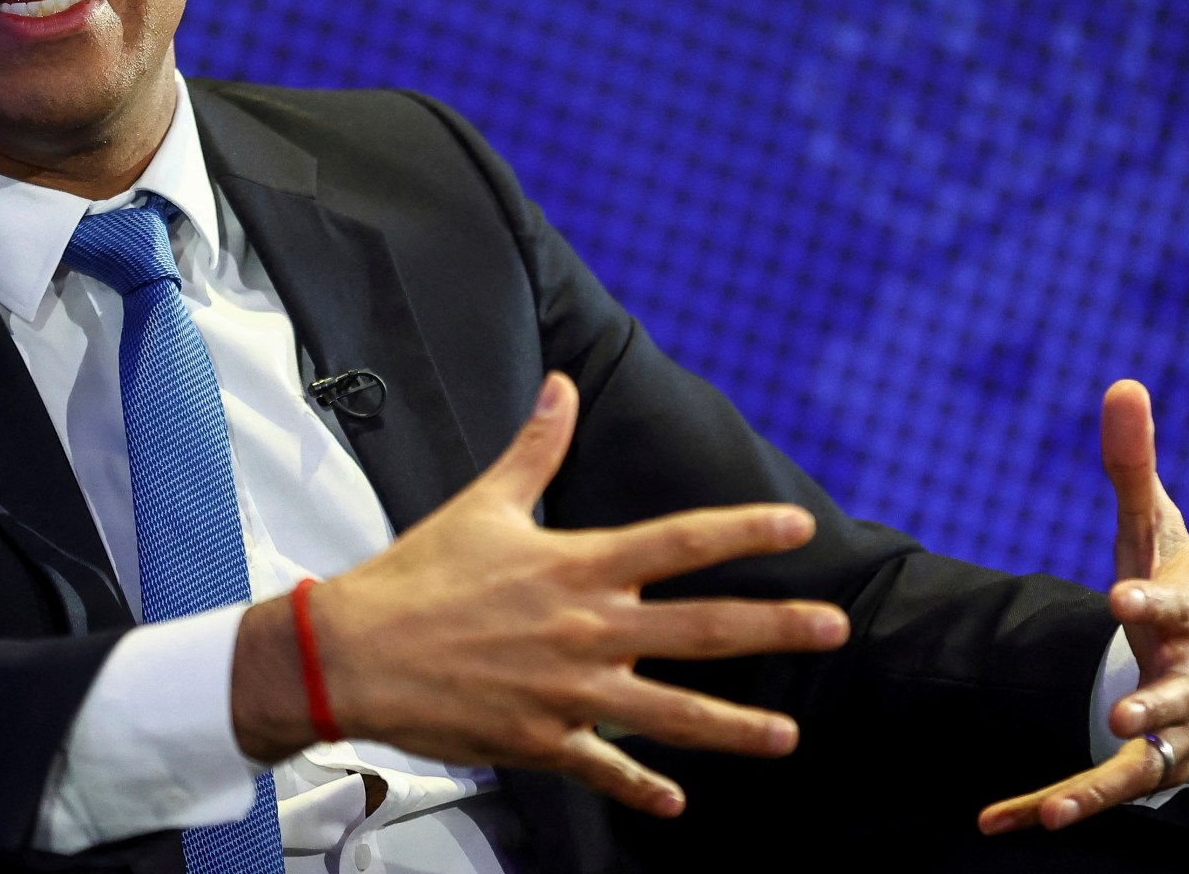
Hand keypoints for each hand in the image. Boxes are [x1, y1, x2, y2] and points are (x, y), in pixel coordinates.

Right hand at [232, 372, 850, 816]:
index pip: (681, 542)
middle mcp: (587, 628)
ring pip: (672, 712)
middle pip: (702, 628)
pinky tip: (677, 802)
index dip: (744, 531)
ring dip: (736, 726)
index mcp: (578, 565)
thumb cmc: (416, 577)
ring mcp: (569, 690)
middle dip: (776, 627)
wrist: (353, 652)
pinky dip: (642, 788)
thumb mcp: (483, 504)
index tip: (796, 527)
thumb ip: (535, 449)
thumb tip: (561, 386)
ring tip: (788, 737)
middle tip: (835, 627)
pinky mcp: (542, 739)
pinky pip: (604, 768)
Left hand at [977, 379, 1188, 834]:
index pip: (1178, 609)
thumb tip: (1121, 382)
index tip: (1120, 596)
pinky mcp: (1151, 769)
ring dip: (1102, 787)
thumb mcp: (1158, 529)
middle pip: (1182, 698)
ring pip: (1148, 768)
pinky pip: (1104, 792)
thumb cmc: (1183, 589)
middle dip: (1158, 707)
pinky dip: (1058, 806)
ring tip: (1056, 811)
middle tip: (1125, 713)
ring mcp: (1178, 734)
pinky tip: (1002, 821)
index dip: (1152, 604)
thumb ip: (1133, 465)